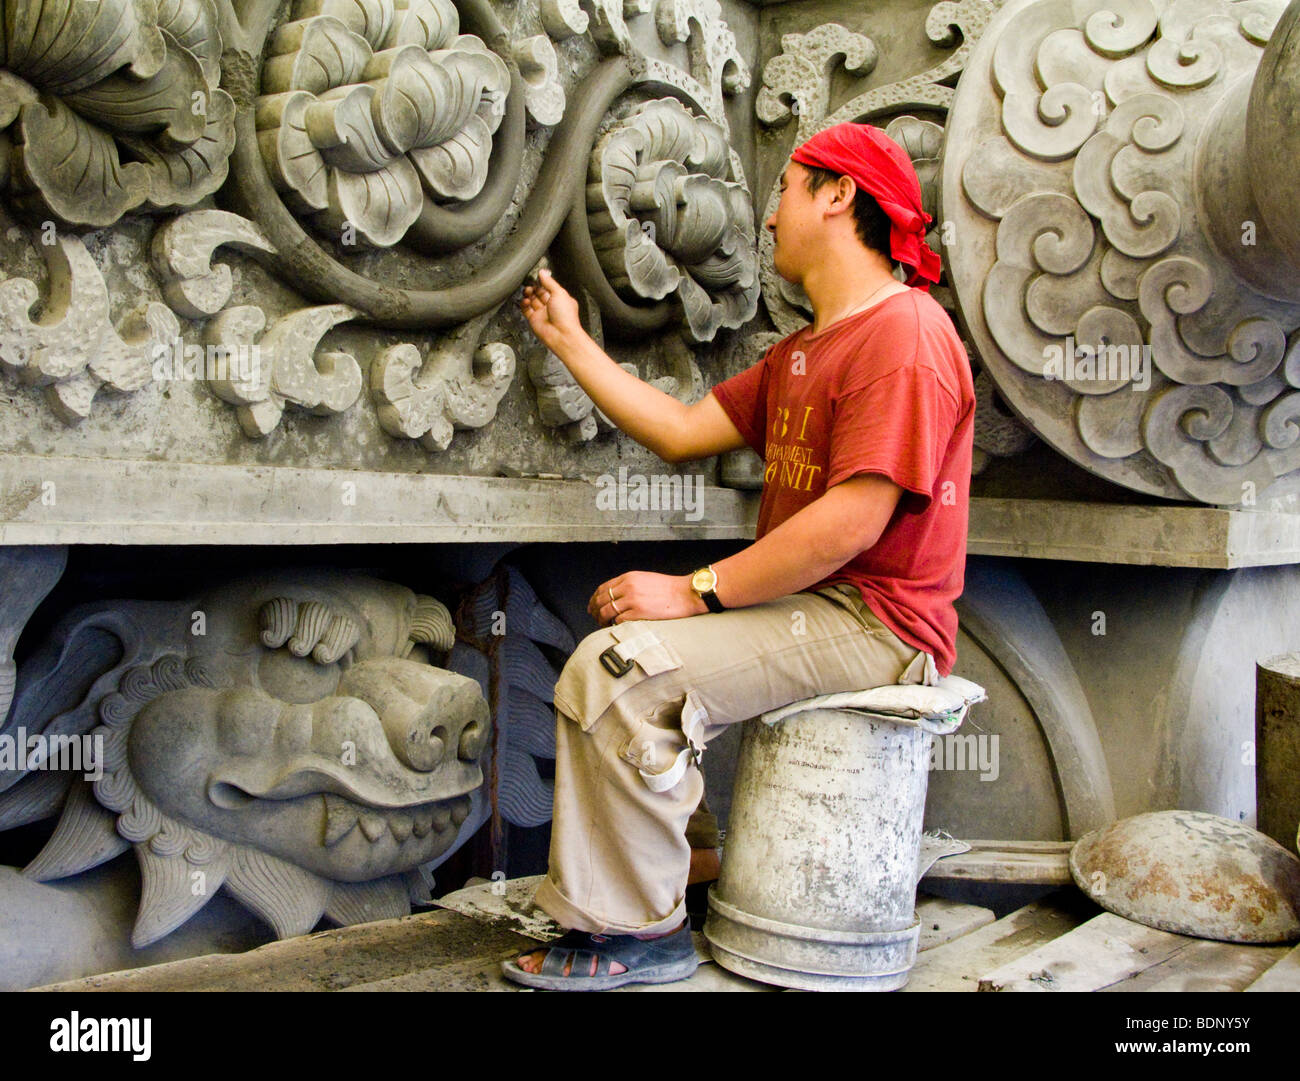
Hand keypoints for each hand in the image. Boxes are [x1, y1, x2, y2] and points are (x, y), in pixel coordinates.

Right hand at [519, 268, 584, 354]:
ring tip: (527, 291)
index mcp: (561, 298)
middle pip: (539, 293)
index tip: (536, 276)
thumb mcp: (559, 293)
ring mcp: (542, 313)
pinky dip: (524, 304)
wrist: (562, 335)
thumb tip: (543, 273)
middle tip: (530, 283)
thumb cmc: (566, 317)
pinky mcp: (534, 320)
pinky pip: (526, 310)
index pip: (549, 286)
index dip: (542, 281)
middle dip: (534, 287)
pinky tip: (525, 300)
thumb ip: (549, 282)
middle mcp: (551, 306)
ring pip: (532, 300)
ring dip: (528, 294)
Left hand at [588, 572, 706, 625]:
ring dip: (602, 620)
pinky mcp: (638, 613)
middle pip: (601, 600)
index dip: (594, 599)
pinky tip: (616, 628)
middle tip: (595, 618)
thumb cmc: (669, 588)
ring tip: (604, 625)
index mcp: (629, 577)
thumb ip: (630, 585)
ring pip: (606, 611)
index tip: (592, 606)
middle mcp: (628, 587)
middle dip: (595, 611)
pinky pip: (618, 621)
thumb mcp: (645, 579)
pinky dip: (614, 625)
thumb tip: (616, 596)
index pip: (603, 588)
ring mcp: (632, 600)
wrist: (685, 594)